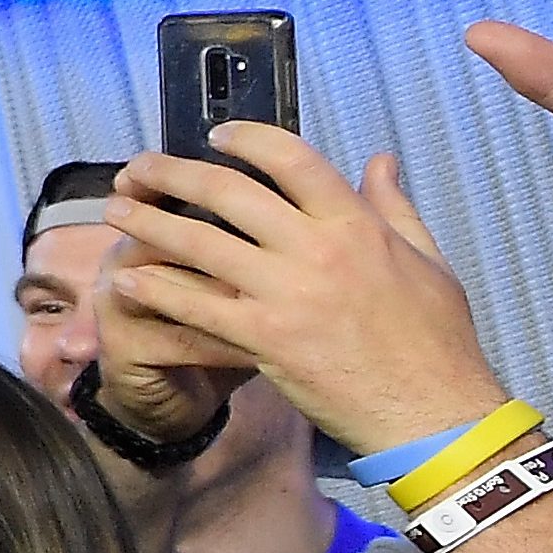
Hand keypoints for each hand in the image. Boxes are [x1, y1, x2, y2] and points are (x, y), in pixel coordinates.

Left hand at [100, 131, 508, 454]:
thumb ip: (394, 207)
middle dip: (175, 174)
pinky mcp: (266, 340)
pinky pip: (198, 308)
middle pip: (230, 194)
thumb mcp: (428, 262)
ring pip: (202, 245)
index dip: (248, 139)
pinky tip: (129, 281)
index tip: (217, 135)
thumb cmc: (436, 344)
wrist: (433, 417)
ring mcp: (288, 296)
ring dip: (150, 224)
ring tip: (117, 211)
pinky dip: (159, 291)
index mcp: (357, 226)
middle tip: (139, 168)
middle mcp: (318, 251)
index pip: (292, 159)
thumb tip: (380, 161)